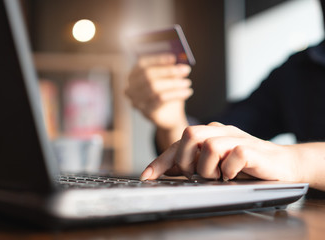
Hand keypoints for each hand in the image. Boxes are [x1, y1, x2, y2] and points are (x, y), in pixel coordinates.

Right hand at [125, 53, 192, 129]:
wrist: (169, 115)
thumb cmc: (167, 92)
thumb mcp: (168, 78)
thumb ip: (171, 69)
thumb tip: (180, 64)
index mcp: (133, 75)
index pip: (142, 64)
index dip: (157, 60)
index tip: (173, 58)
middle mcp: (131, 88)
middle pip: (148, 76)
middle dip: (168, 71)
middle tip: (186, 70)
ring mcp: (136, 101)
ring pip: (154, 88)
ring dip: (174, 84)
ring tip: (187, 82)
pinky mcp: (145, 111)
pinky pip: (161, 100)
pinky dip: (176, 94)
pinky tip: (187, 92)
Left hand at [140, 122, 302, 182]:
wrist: (281, 163)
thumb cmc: (245, 164)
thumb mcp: (214, 163)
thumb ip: (192, 163)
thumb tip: (165, 170)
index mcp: (208, 134)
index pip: (178, 143)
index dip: (161, 160)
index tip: (147, 176)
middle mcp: (220, 131)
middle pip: (190, 134)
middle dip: (186, 160)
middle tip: (196, 174)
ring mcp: (236, 137)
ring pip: (209, 145)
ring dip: (208, 168)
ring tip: (218, 176)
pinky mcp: (250, 148)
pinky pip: (232, 156)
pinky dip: (229, 170)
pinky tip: (233, 175)